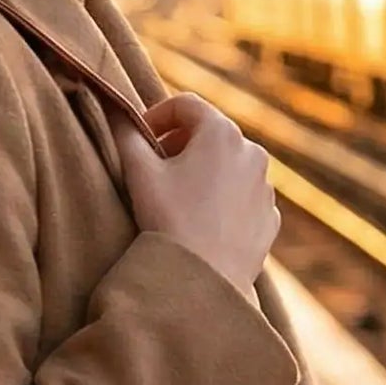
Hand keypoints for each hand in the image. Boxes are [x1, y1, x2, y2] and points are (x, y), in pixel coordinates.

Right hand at [113, 94, 278, 288]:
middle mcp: (252, 152)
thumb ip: (125, 133)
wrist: (202, 280)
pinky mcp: (269, 217)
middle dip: (180, 143)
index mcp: (222, 132)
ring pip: (229, 165)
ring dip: (203, 171)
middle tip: (155, 166)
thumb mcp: (138, 172)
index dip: (156, 116)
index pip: (185, 104)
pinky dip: (222, 199)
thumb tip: (116, 112)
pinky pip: (242, 196)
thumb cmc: (169, 220)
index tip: (139, 137)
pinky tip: (200, 221)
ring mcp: (265, 187)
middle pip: (210, 132)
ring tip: (178, 197)